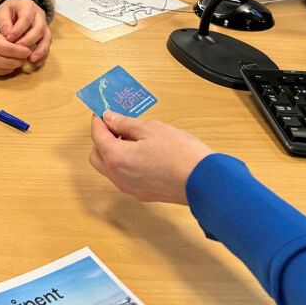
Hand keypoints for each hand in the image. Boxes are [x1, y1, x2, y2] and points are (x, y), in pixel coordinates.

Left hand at [0, 0, 50, 65]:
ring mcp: (44, 25)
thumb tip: (8, 35)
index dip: (18, 30)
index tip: (9, 39)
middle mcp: (39, 15)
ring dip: (40, 50)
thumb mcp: (2, 12)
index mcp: (28, 6)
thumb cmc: (9, 10)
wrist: (16, 8)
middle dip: (29, 40)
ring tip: (31, 60)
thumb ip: (4, 22)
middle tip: (19, 50)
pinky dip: (43, 54)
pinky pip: (47, 44)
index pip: (26, 18)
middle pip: (39, 28)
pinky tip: (36, 63)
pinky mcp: (45, 34)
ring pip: (47, 37)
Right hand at [0, 20, 30, 75]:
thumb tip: (17, 46)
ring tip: (17, 61)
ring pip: (2, 70)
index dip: (21, 51)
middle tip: (25, 56)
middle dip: (19, 60)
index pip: (9, 50)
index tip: (27, 50)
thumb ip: (0, 38)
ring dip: (13, 67)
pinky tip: (7, 65)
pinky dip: (3, 70)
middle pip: (7, 62)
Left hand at [89, 112, 212, 204]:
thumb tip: (109, 118)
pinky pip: (124, 177)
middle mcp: (119, 177)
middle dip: (102, 138)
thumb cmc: (182, 155)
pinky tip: (140, 152)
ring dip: (113, 152)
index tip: (103, 112)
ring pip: (110, 168)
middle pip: (97, 155)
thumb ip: (125, 123)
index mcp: (117, 158)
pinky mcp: (143, 194)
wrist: (208, 183)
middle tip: (115, 124)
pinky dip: (124, 163)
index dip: (98, 121)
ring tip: (130, 136)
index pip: (97, 136)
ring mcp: (130, 188)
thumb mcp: (151, 129)